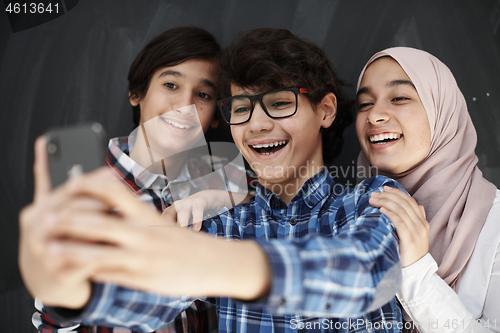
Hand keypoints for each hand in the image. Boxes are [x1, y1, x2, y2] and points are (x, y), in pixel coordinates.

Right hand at [18, 137, 108, 308]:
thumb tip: (60, 149)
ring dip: (99, 227)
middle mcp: (36, 229)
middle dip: (98, 203)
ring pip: (75, 235)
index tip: (112, 172)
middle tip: (121, 198)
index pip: (65, 190)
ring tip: (121, 220)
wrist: (47, 279)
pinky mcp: (58, 275)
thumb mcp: (55, 208)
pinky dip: (100, 254)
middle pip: (70, 210)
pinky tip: (117, 248)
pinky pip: (82, 263)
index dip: (91, 180)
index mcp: (38, 209)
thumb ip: (60, 182)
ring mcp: (44, 253)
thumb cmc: (58, 237)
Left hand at [43, 172, 270, 299]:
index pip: (116, 191)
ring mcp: (143, 257)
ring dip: (71, 250)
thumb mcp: (165, 223)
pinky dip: (87, 273)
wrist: (217, 262)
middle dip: (70, 219)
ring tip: (50, 248)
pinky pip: (109, 275)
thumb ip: (140, 216)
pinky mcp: (143, 279)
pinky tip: (71, 272)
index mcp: (150, 215)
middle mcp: (144, 233)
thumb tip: (114, 207)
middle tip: (47, 216)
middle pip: (100, 221)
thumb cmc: (189, 242)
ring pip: (99, 252)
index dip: (91, 184)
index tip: (72, 182)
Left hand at [369, 186, 428, 266]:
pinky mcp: (410, 240)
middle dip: (388, 196)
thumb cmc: (410, 253)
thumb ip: (416, 221)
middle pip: (404, 203)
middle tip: (374, 194)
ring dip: (385, 202)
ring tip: (373, 200)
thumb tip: (418, 206)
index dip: (397, 193)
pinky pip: (400, 223)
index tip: (384, 188)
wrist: (416, 272)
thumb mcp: (414, 235)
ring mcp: (417, 232)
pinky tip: (381, 210)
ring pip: (401, 210)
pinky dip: (390, 214)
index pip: (410, 201)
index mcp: (422, 222)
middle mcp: (421, 225)